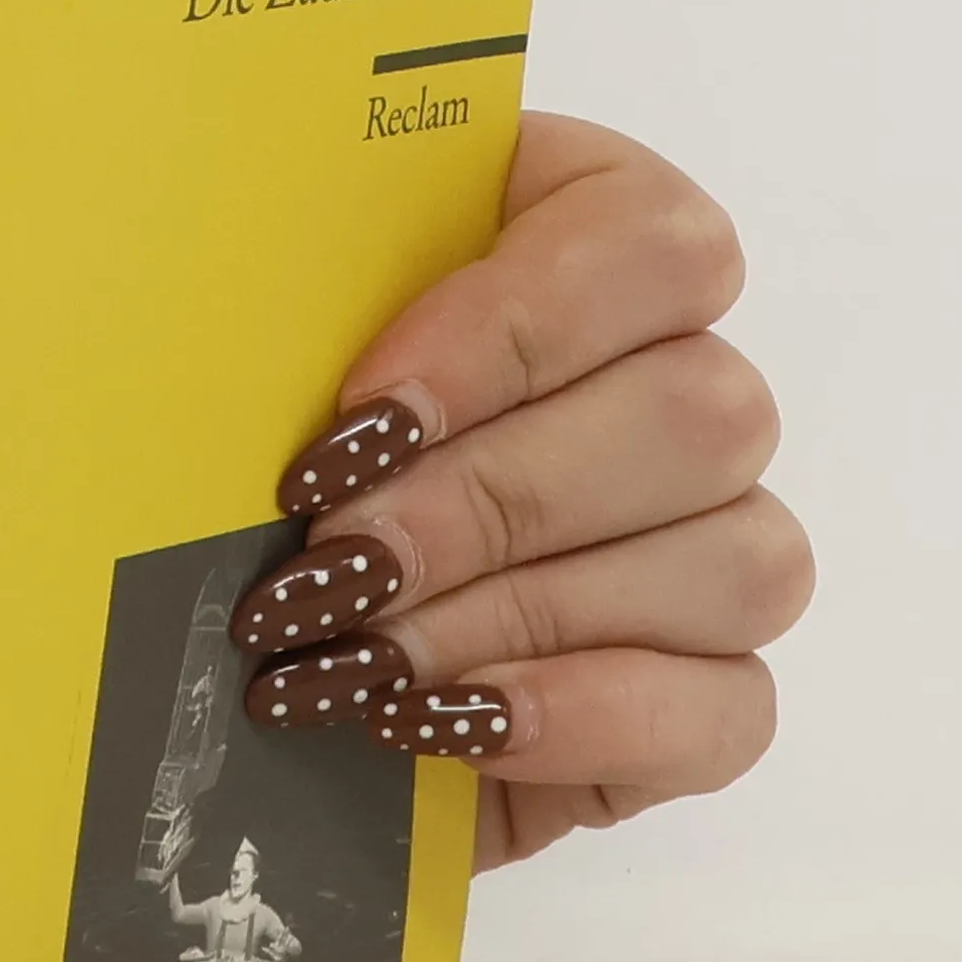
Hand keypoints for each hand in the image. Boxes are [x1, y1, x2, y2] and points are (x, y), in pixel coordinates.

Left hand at [233, 113, 812, 870]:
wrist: (226, 673)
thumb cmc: (233, 480)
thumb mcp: (238, 356)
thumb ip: (288, 294)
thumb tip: (274, 262)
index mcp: (580, 243)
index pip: (650, 241)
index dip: (518, 328)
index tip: (364, 415)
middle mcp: (678, 383)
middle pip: (696, 411)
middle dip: (487, 502)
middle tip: (333, 562)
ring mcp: (716, 543)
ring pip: (735, 557)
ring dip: (521, 614)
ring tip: (361, 657)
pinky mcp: (708, 695)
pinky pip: (728, 704)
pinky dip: (581, 717)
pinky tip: (444, 720)